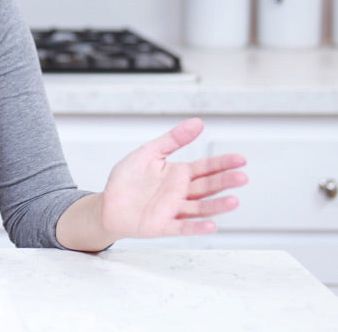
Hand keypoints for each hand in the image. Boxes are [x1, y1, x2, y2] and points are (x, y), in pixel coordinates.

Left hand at [100, 117, 247, 238]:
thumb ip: (172, 139)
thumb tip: (197, 122)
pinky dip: (196, 227)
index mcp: (178, 174)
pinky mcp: (162, 225)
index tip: (240, 159)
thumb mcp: (149, 153)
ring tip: (233, 201)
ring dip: (217, 206)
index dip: (222, 163)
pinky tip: (211, 225)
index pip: (205, 167)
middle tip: (242, 177)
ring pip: (200, 208)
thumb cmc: (128, 180)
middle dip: (225, 182)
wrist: (107, 204)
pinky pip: (182, 227)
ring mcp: (173, 210)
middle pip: (207, 186)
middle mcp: (180, 192)